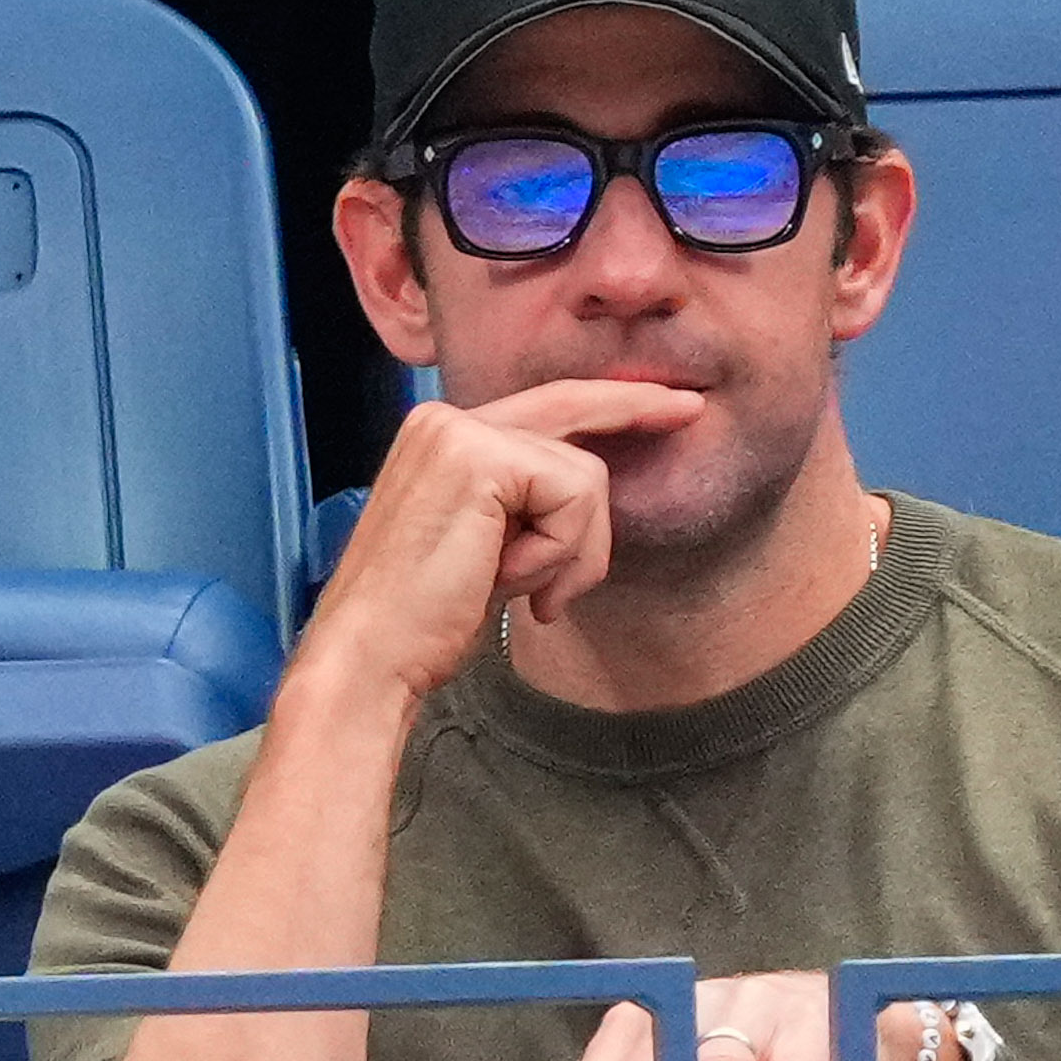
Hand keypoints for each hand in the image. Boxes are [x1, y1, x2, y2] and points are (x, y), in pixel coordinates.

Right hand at [288, 378, 704, 714]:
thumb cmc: (423, 621)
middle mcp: (441, 420)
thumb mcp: (489, 546)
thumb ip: (527, 504)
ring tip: (518, 591)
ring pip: (584, 474)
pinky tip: (508, 583)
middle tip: (690, 410)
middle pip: (572, 414)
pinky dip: (559, 552)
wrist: (370, 656)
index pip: (543, 406)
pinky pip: (574, 497)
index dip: (609, 404)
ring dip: (573, 550)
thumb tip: (596, 480)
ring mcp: (457, 433)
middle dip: (636, 411)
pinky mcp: (479, 458)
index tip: (667, 404)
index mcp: (439, 437)